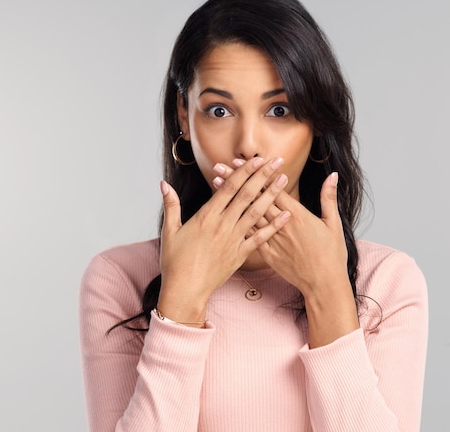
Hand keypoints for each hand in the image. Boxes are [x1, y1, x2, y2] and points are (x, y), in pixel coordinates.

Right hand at [157, 157, 290, 322]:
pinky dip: (274, 226)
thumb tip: (163, 184)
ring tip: (283, 179)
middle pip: (247, 194)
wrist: (185, 290)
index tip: (256, 159)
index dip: (244, 171)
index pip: (229, 187)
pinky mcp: (240, 254)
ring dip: (271, 194)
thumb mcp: (169, 231)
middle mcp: (223, 224)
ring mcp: (233, 239)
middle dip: (263, 176)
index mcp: (206, 216)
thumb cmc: (175, 262)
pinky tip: (286, 215)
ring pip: (256, 212)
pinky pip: (261, 238)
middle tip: (277, 161)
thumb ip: (170, 205)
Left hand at [213, 161, 357, 346]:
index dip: (257, 173)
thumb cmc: (331, 255)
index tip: (243, 161)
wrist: (324, 284)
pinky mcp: (268, 254)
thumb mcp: (333, 224)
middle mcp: (281, 225)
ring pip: (247, 214)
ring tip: (217, 184)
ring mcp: (272, 240)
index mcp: (297, 215)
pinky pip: (248, 236)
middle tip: (221, 166)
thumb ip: (329, 197)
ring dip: (231, 198)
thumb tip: (333, 175)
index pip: (273, 188)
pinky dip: (235, 222)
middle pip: (255, 198)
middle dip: (237, 180)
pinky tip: (223, 213)